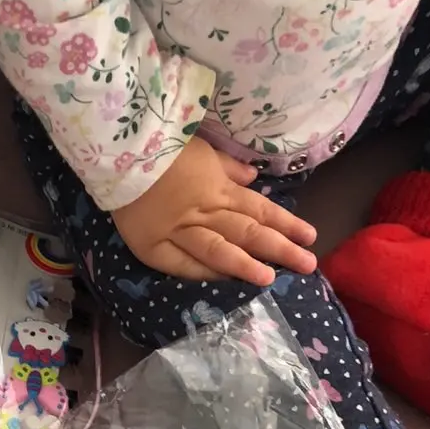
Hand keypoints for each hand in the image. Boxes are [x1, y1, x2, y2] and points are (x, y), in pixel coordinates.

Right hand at [112, 136, 317, 285]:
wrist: (119, 152)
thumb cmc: (159, 146)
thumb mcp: (199, 146)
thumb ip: (226, 167)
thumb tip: (251, 178)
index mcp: (218, 188)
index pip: (259, 208)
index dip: (286, 223)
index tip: (310, 236)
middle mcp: (204, 211)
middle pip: (247, 232)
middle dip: (280, 248)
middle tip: (308, 265)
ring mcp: (179, 231)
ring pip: (219, 250)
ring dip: (246, 266)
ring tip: (270, 279)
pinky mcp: (154, 247)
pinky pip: (183, 263)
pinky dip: (205, 273)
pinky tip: (226, 282)